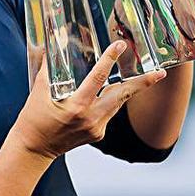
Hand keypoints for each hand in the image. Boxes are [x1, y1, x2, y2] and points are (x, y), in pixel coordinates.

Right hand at [12, 42, 166, 159]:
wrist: (34, 149)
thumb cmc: (33, 119)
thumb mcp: (38, 91)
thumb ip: (47, 69)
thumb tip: (50, 47)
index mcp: (76, 106)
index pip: (98, 78)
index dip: (110, 59)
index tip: (120, 46)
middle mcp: (90, 118)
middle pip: (123, 95)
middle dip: (143, 83)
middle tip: (161, 72)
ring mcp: (96, 128)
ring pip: (118, 103)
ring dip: (130, 89)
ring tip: (149, 77)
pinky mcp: (98, 134)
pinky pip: (109, 113)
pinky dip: (111, 101)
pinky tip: (110, 93)